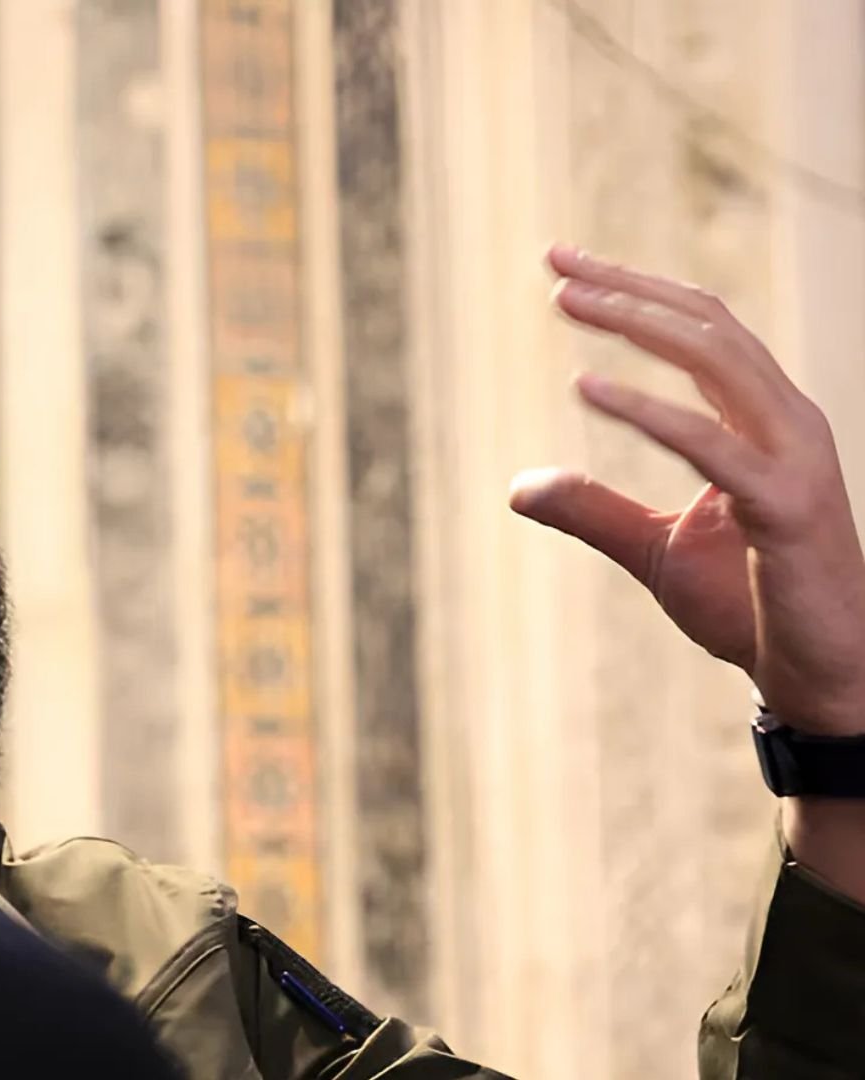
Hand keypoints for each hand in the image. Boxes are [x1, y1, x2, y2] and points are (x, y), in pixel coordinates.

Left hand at [510, 245, 864, 736]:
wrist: (817, 673)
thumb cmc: (749, 607)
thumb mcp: (652, 549)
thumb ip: (592, 510)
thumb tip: (518, 487)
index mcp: (764, 420)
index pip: (702, 327)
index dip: (637, 289)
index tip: (564, 264)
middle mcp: (787, 422)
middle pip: (708, 324)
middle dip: (628, 287)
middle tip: (554, 263)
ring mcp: (794, 460)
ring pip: (717, 360)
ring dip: (636, 323)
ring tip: (566, 301)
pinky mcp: (785, 507)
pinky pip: (711, 445)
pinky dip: (648, 411)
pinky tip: (586, 388)